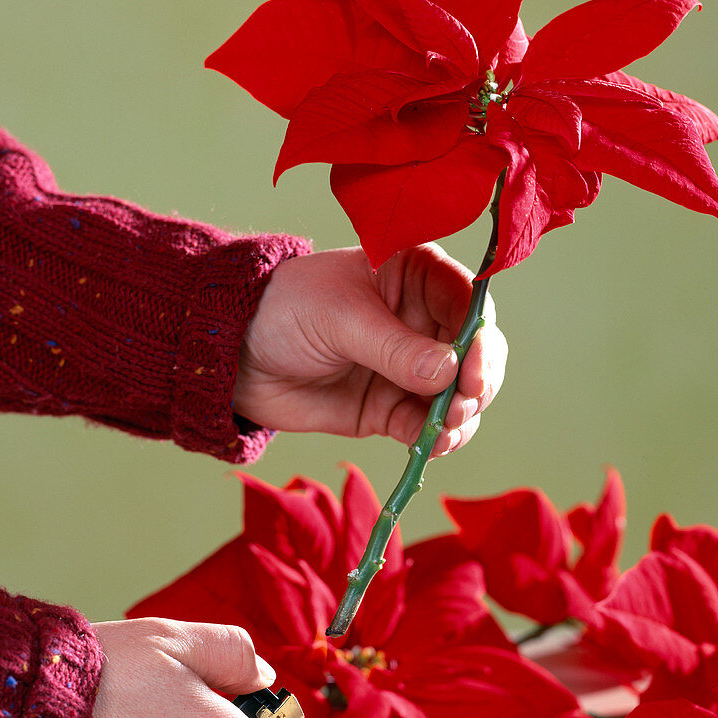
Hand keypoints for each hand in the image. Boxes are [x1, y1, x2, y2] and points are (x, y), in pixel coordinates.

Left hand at [234, 243, 506, 454]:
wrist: (236, 356)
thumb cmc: (285, 310)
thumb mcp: (340, 318)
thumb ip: (393, 347)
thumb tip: (447, 373)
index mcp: (417, 275)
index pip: (469, 302)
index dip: (480, 337)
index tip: (471, 371)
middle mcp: (425, 320)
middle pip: (477, 352)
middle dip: (478, 381)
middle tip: (462, 404)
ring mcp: (413, 367)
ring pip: (462, 394)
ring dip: (464, 414)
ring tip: (445, 427)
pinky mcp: (395, 408)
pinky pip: (432, 426)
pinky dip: (440, 437)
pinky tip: (433, 442)